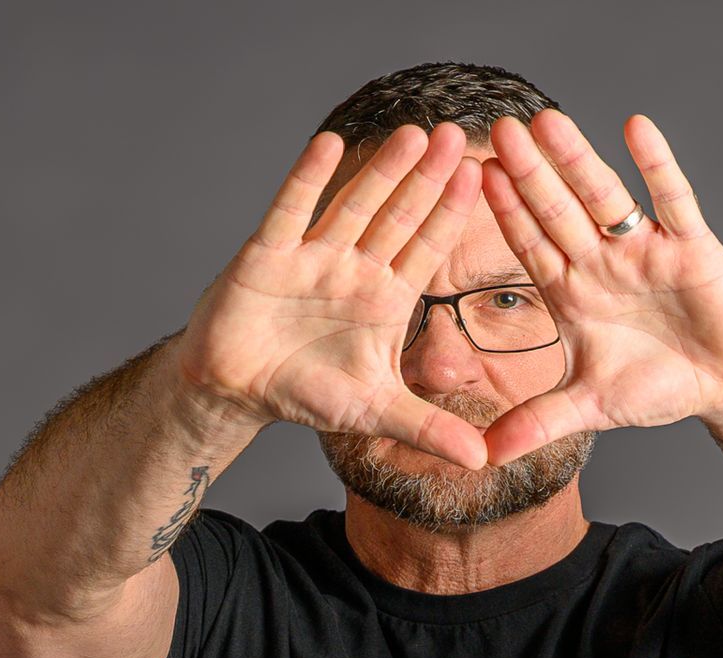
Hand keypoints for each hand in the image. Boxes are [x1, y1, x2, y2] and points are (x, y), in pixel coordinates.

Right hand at [174, 122, 489, 469]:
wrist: (237, 389)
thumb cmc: (306, 391)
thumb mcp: (375, 411)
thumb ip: (429, 428)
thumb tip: (484, 460)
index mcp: (386, 296)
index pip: (428, 248)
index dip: (453, 214)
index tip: (484, 176)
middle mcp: (355, 267)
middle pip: (399, 215)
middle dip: (428, 179)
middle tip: (459, 135)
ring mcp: (313, 256)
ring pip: (355, 204)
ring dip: (382, 170)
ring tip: (413, 133)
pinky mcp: (268, 255)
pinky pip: (291, 211)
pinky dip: (307, 179)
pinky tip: (329, 144)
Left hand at [479, 109, 722, 466]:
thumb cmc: (662, 385)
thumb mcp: (592, 408)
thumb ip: (538, 424)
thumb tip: (483, 457)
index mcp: (574, 291)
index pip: (530, 244)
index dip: (503, 214)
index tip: (472, 179)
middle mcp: (604, 262)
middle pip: (558, 210)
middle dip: (530, 174)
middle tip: (498, 130)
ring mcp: (646, 250)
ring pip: (605, 198)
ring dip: (578, 160)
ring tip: (548, 121)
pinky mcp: (692, 248)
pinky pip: (672, 201)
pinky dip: (657, 166)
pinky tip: (636, 128)